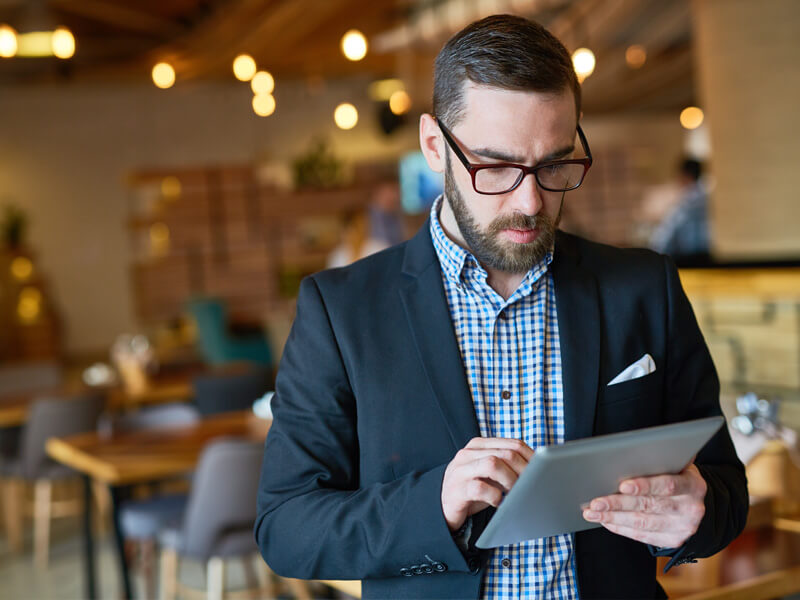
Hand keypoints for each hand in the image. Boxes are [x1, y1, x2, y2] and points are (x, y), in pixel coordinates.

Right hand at [441, 437, 532, 531]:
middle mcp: (468, 453)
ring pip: (492, 464)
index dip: (532, 459)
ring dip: (510, 480)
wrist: (443, 506)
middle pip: (506, 454)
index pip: (513, 444)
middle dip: (524, 471)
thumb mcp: (490, 473)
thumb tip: (538, 469)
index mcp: (480, 445)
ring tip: (514, 493)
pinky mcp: (456, 489)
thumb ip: (507, 465)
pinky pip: (480, 488)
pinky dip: (494, 496)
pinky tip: (499, 503)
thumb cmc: (473, 488)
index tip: (542, 473)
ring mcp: (460, 470)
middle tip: (531, 486)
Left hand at [582, 463, 706, 547]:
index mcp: (693, 485)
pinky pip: (642, 535)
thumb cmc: (676, 476)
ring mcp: (683, 527)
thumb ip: (658, 460)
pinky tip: (605, 520)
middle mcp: (691, 508)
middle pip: (649, 506)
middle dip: (618, 504)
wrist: (694, 502)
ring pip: (642, 523)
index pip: (667, 485)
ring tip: (593, 512)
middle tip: (596, 502)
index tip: (622, 485)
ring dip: (613, 517)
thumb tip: (626, 454)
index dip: (644, 486)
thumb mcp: (675, 464)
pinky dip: (620, 527)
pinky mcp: (673, 540)